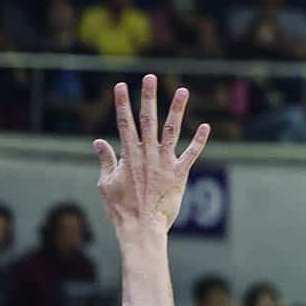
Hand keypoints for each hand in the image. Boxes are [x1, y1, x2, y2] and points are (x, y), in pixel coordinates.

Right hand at [94, 75, 207, 234]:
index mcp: (128, 156)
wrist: (141, 228)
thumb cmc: (121, 209)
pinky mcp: (180, 175)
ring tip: (183, 90)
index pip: (124, 123)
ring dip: (177, 110)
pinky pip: (191, 154)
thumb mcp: (106, 183)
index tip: (120, 85)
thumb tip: (98, 141)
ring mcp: (164, 163)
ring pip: (171, 131)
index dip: (122, 103)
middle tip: (151, 77)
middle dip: (148, 97)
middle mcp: (147, 155)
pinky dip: (199, 141)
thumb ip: (105, 160)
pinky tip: (206, 126)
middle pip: (147, 120)